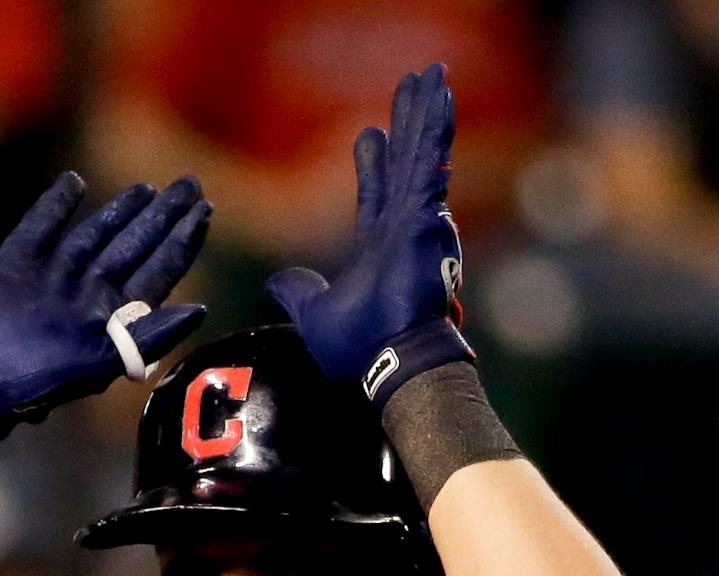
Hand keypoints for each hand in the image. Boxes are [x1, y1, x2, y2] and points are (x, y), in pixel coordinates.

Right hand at [0, 172, 210, 424]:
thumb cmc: (41, 382)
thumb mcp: (105, 364)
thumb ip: (151, 337)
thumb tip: (200, 308)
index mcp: (113, 314)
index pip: (159, 269)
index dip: (183, 240)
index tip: (205, 211)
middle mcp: (88, 289)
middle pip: (134, 245)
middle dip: (163, 216)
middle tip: (190, 184)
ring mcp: (53, 274)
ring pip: (95, 233)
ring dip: (122, 209)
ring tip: (147, 189)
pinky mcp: (17, 262)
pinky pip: (41, 225)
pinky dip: (56, 204)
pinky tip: (73, 183)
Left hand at [266, 63, 473, 407]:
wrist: (387, 360)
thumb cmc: (359, 346)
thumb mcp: (315, 314)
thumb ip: (299, 292)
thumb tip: (276, 281)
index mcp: (380, 245)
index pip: (377, 192)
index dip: (374, 161)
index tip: (370, 133)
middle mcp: (404, 227)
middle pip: (405, 161)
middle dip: (408, 122)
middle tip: (412, 85)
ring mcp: (419, 220)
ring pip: (422, 152)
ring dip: (426, 111)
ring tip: (433, 73)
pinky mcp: (426, 217)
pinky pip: (432, 163)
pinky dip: (437, 130)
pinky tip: (442, 96)